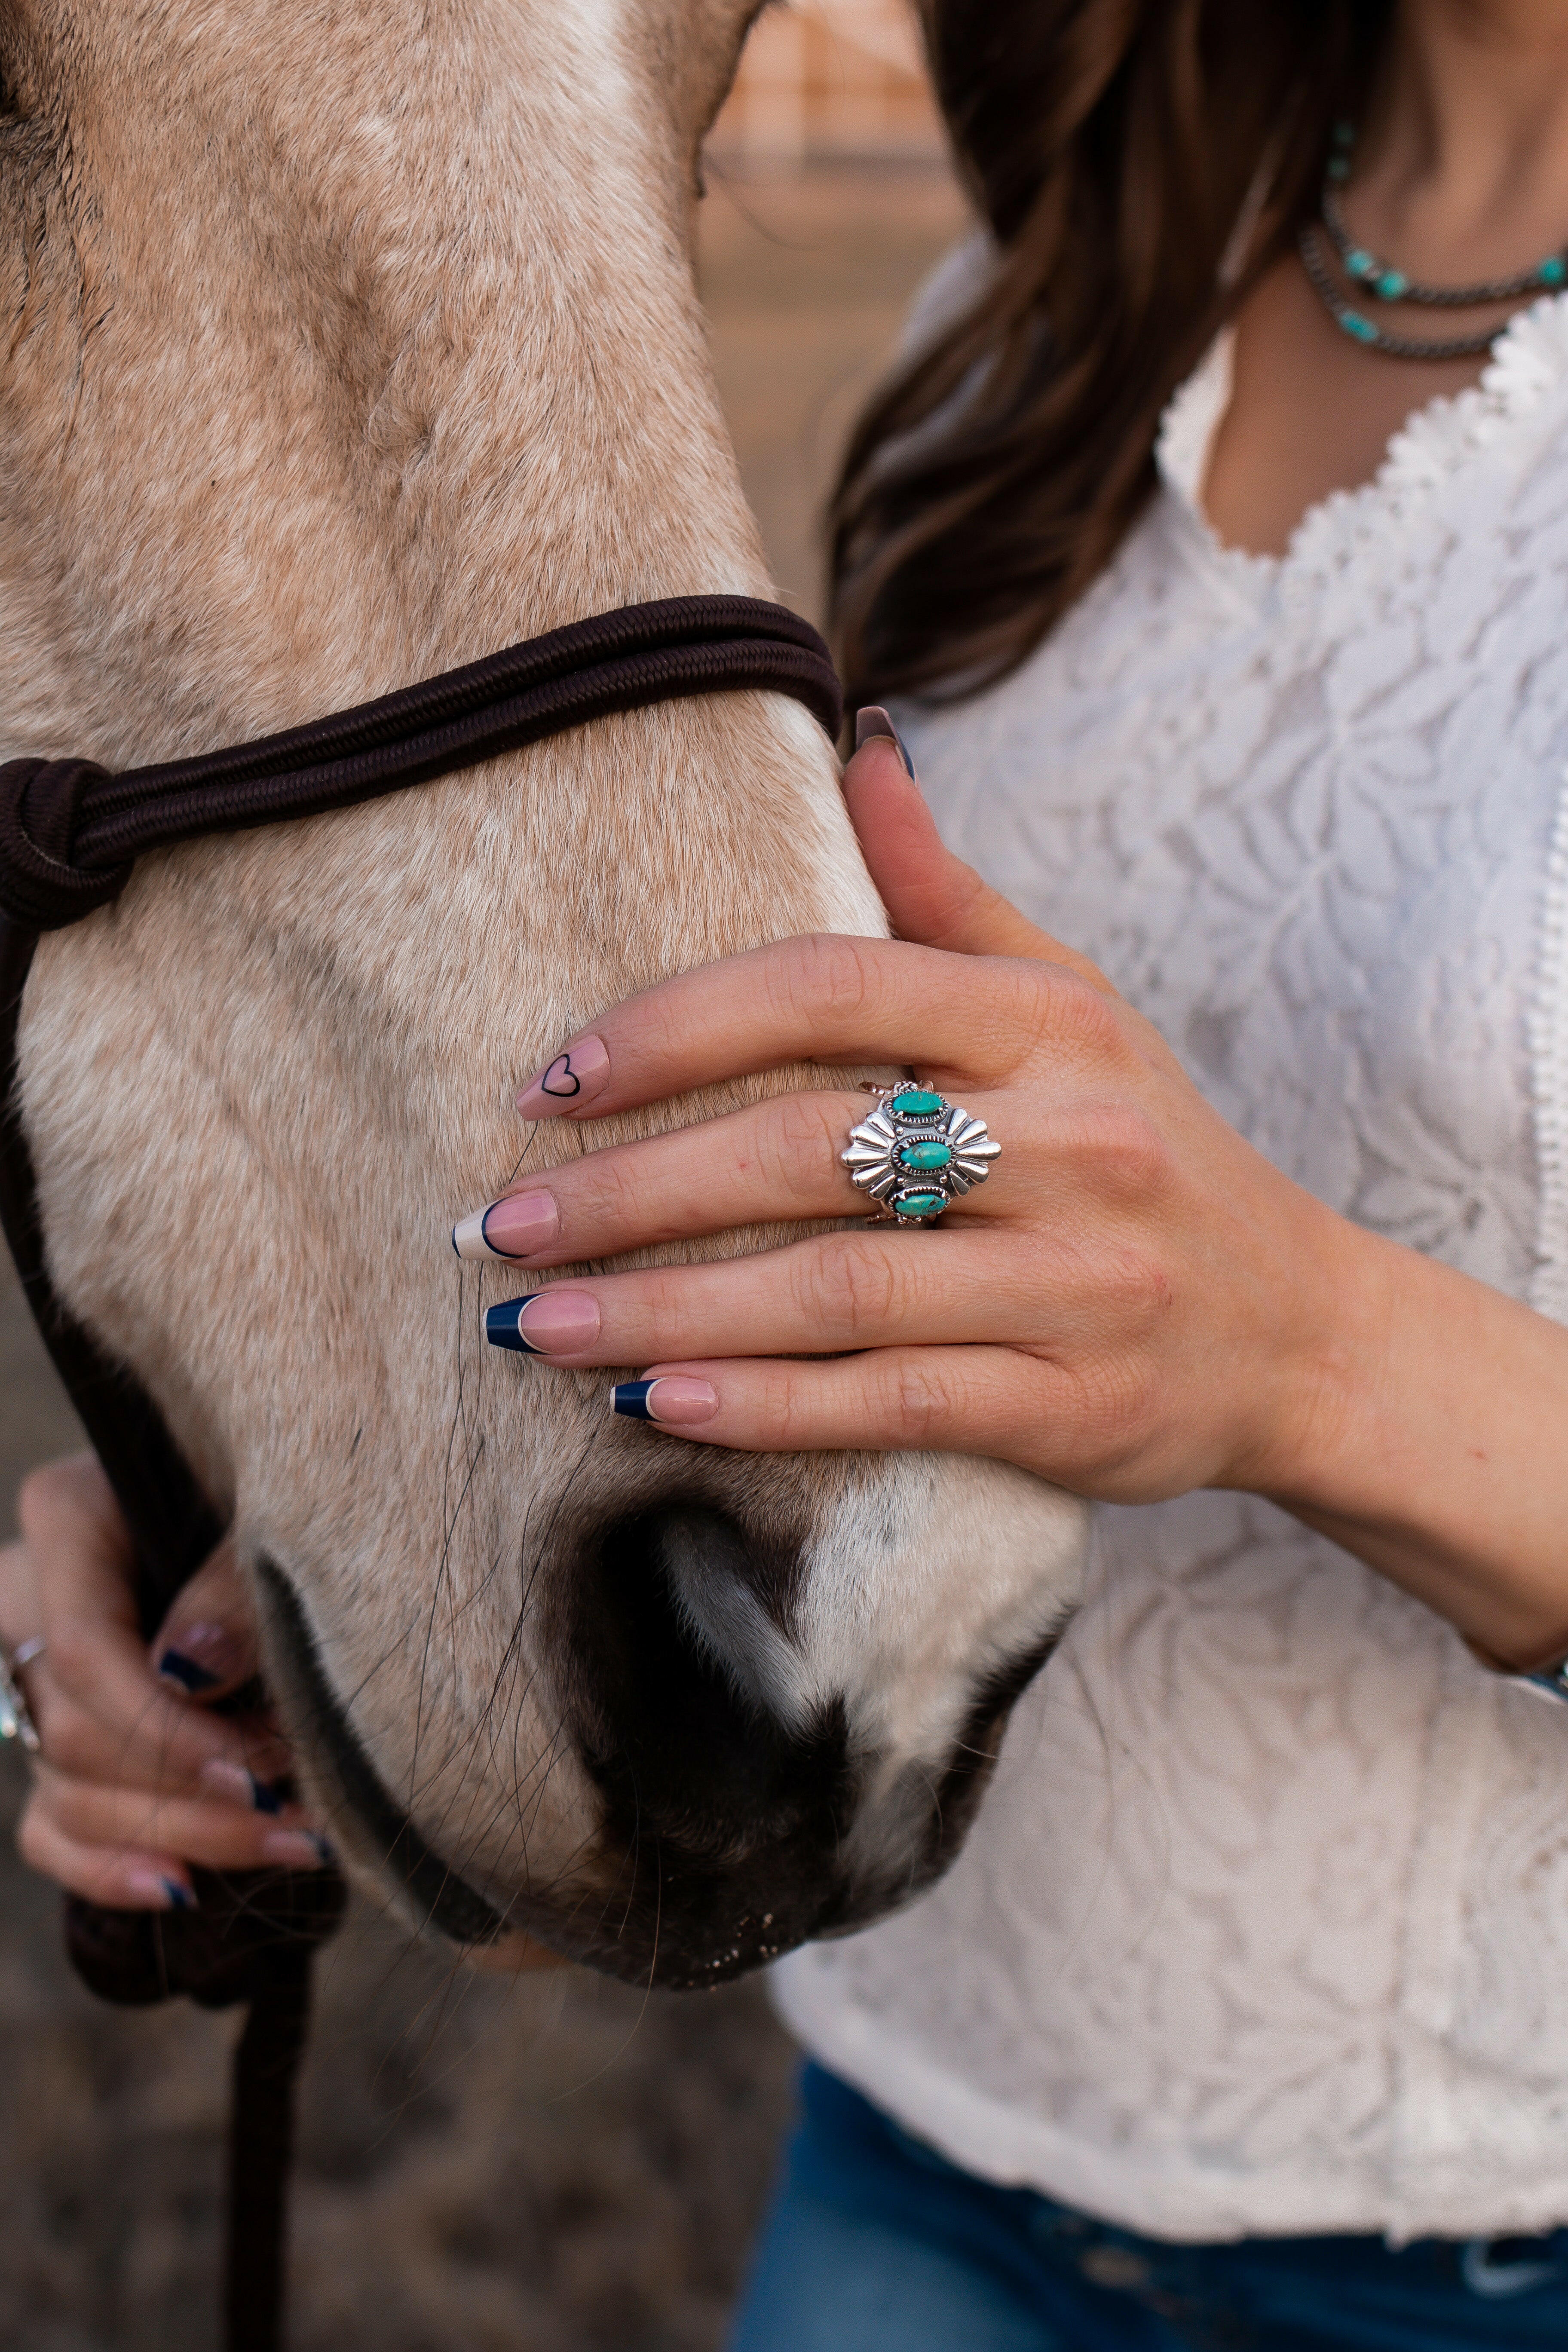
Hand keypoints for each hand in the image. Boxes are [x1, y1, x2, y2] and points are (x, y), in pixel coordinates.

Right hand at [0, 1455, 326, 1908]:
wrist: (287, 1506)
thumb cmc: (283, 1497)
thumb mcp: (266, 1512)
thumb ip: (233, 1582)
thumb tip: (189, 1669)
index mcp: (70, 1519)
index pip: (82, 1650)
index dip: (167, 1727)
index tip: (262, 1765)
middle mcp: (29, 1597)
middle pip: (77, 1731)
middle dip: (192, 1787)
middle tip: (300, 1808)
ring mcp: (32, 1675)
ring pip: (69, 1791)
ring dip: (186, 1833)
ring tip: (298, 1840)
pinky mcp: (50, 1741)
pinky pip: (50, 1830)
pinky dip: (114, 1867)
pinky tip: (183, 1886)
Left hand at [459, 728, 1363, 1506]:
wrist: (1301, 1331)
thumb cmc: (1150, 1149)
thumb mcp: (1073, 1004)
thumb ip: (948, 893)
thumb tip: (855, 745)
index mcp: (1047, 1026)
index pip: (831, 987)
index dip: (674, 1027)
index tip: (552, 1079)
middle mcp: (1069, 1142)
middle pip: (807, 1149)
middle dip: (632, 1189)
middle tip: (499, 1222)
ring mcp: (1075, 1280)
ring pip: (833, 1289)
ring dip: (662, 1311)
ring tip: (534, 1325)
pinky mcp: (1073, 1404)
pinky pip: (891, 1402)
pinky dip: (765, 1407)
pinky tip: (655, 1407)